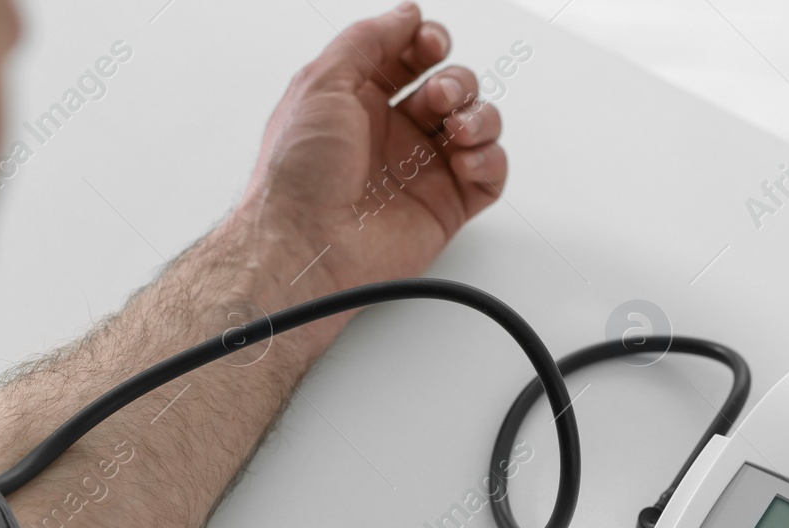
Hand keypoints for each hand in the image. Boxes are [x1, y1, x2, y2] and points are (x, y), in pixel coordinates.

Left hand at [234, 2, 506, 291]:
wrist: (306, 243)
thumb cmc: (299, 176)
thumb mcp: (320, 82)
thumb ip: (366, 40)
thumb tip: (406, 15)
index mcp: (359, 103)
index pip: (409, 59)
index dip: (428, 44)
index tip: (431, 44)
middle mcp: (392, 136)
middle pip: (450, 89)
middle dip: (456, 83)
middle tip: (439, 97)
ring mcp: (421, 171)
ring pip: (476, 127)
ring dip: (480, 116)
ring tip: (458, 129)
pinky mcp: (445, 207)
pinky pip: (488, 176)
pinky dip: (490, 160)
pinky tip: (467, 159)